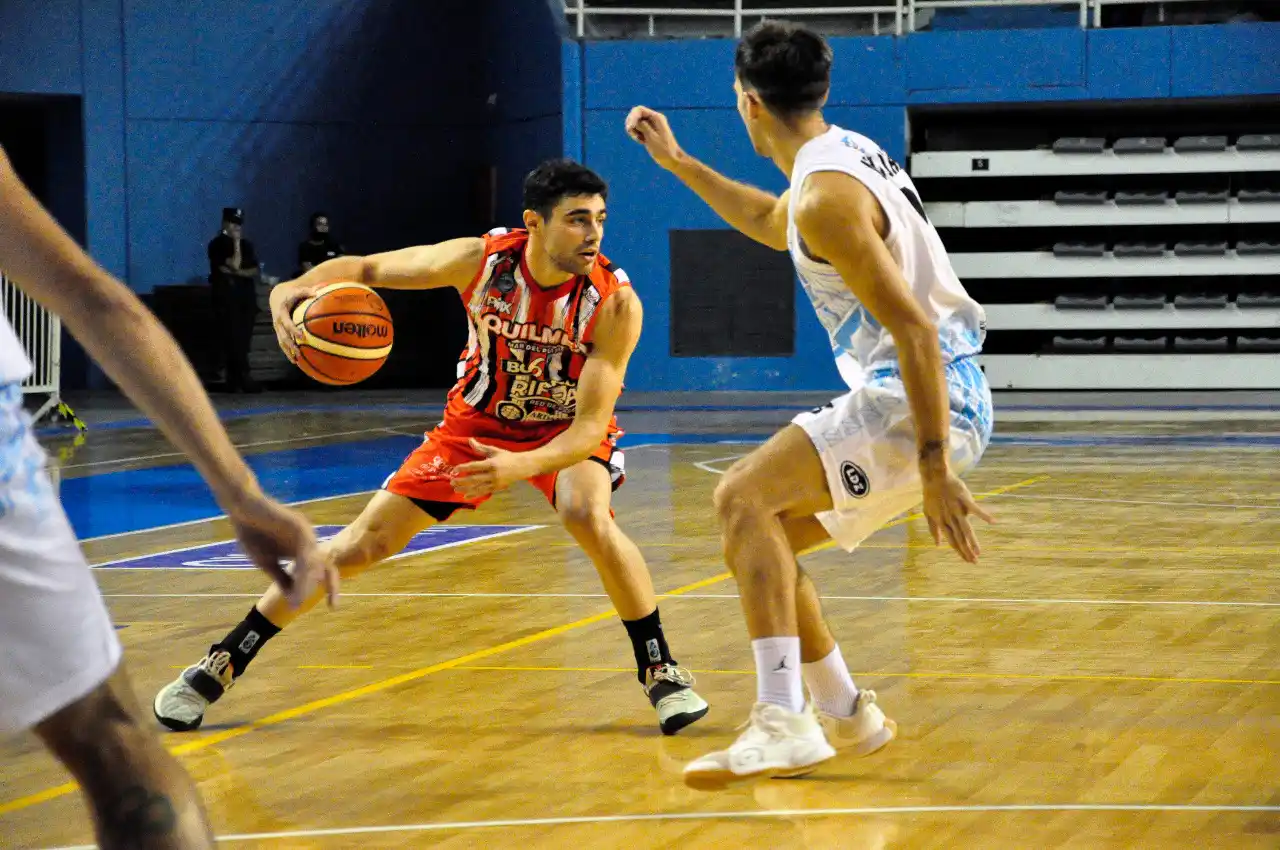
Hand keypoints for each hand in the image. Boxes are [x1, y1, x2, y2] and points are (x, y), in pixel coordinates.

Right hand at [226, 493, 339, 609]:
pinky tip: (300, 582)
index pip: (322, 571)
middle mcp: (309, 542)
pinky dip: (304, 570)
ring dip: (308, 583)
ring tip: (300, 599)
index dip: (331, 587)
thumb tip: (295, 599)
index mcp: (303, 550)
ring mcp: (306, 533)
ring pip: (315, 562)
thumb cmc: (253, 533)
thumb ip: (282, 578)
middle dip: (326, 586)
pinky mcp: (299, 525)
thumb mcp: (267, 562)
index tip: (333, 606)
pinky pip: (306, 552)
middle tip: (321, 605)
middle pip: (324, 568)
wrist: (242, 509)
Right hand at [269, 280, 320, 362]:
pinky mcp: (279, 332)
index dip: (293, 330)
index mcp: (281, 313)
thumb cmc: (290, 294)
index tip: (302, 336)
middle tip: (299, 353)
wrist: (276, 297)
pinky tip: (296, 361)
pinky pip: (283, 344)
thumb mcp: (296, 291)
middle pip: (283, 336)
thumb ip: (306, 291)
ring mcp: (277, 329)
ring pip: (281, 342)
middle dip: (290, 345)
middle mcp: (277, 323)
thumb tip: (317, 292)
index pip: (287, 323)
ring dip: (288, 352)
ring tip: (296, 361)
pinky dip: (288, 352)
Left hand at [450, 439, 529, 498]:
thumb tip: (470, 440)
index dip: (463, 468)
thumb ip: (481, 448)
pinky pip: (483, 492)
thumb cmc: (507, 457)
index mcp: (491, 464)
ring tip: (455, 489)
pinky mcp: (497, 488)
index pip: (474, 466)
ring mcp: (495, 483)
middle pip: (474, 479)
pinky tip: (466, 496)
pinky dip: (474, 495)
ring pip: (477, 488)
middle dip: (462, 481)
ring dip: (465, 489)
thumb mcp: (494, 450)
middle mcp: (493, 474)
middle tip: (452, 481)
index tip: (454, 470)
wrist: (522, 467)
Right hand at [625, 106, 684, 169]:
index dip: (632, 117)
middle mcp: (654, 119)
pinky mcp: (649, 132)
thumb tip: (635, 120)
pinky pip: (638, 130)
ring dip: (634, 130)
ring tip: (640, 140)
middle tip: (634, 135)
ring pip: (636, 123)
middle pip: (636, 115)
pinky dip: (637, 135)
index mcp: (657, 118)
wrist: (672, 160)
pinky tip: (642, 142)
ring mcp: (652, 125)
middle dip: (631, 124)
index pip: (639, 110)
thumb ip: (643, 127)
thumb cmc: (664, 150)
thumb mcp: (652, 137)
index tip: (630, 128)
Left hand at [920, 470, 994, 563]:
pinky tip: (993, 521)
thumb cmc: (932, 495)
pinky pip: (976, 509)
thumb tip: (937, 544)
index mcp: (942, 522)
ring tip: (979, 552)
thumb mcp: (928, 513)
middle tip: (974, 562)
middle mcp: (950, 518)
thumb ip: (933, 529)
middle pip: (959, 538)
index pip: (952, 541)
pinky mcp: (964, 500)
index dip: (959, 551)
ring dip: (972, 541)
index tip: (967, 560)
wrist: (935, 477)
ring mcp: (957, 510)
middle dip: (966, 551)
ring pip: (966, 529)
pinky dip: (984, 515)